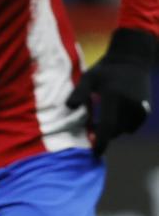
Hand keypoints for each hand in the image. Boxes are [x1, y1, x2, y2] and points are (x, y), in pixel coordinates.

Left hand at [66, 27, 154, 155]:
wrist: (132, 61)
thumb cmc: (105, 70)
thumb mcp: (89, 77)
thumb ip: (79, 93)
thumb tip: (69, 107)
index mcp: (114, 97)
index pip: (107, 126)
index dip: (101, 142)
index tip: (94, 154)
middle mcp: (129, 105)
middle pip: (115, 131)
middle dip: (103, 136)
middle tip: (90, 132)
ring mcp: (140, 108)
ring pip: (124, 130)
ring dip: (112, 130)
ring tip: (102, 118)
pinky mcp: (146, 110)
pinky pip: (132, 126)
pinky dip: (122, 125)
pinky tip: (114, 114)